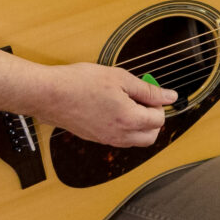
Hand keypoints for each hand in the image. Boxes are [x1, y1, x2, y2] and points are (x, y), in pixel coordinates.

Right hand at [40, 62, 175, 148]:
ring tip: (126, 103)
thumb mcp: (120, 78)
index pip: (159, 119)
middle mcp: (119, 135)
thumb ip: (148, 90)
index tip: (148, 91)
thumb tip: (170, 97)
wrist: (48, 94)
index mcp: (129, 120)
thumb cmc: (80, 83)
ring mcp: (106, 139)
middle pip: (151, 136)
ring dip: (139, 126)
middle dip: (153, 119)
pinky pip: (119, 140)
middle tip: (142, 100)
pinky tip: (113, 109)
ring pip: (135, 141)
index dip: (158, 103)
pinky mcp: (95, 139)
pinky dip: (124, 128)